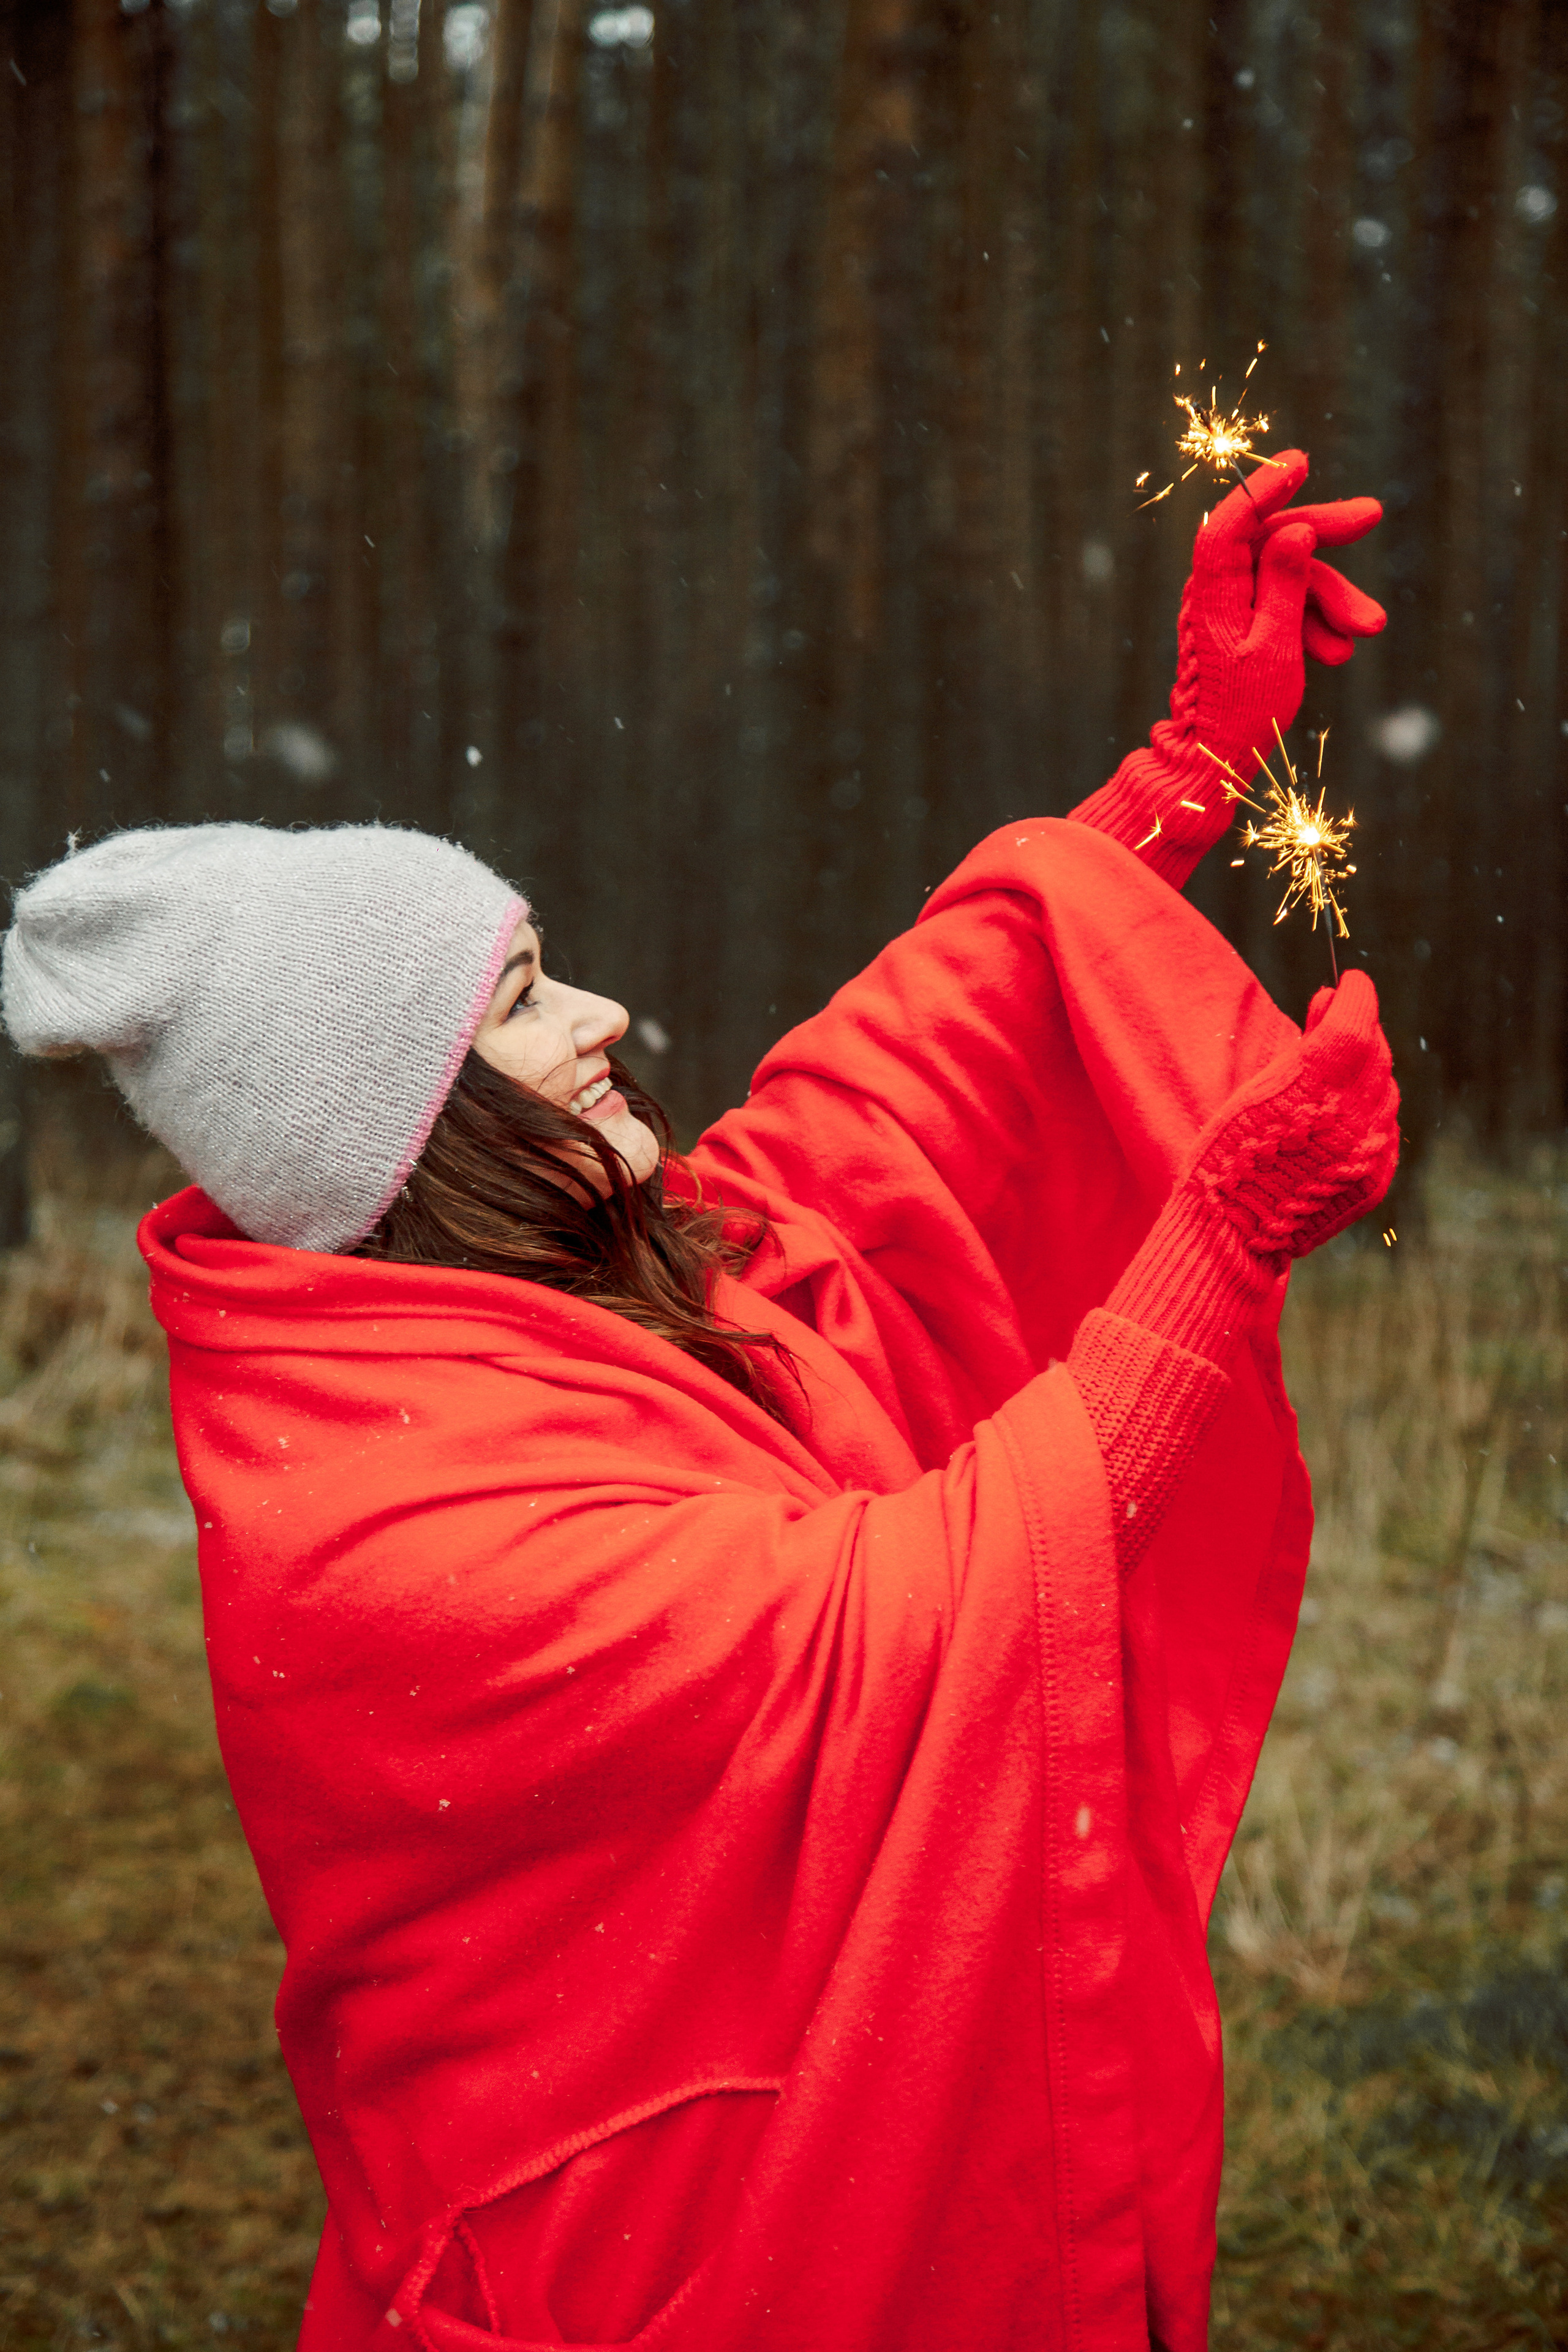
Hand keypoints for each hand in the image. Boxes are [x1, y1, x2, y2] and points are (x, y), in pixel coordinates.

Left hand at [1151, 450, 1386, 787]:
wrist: (1215, 761)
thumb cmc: (1241, 712)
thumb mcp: (1274, 647)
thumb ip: (1285, 586)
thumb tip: (1293, 530)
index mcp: (1212, 592)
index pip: (1232, 521)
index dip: (1264, 485)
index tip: (1301, 460)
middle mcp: (1216, 590)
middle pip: (1271, 537)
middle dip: (1323, 533)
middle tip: (1371, 516)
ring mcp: (1231, 606)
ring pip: (1289, 575)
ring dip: (1331, 599)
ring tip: (1367, 631)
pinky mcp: (1245, 624)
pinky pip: (1285, 604)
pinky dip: (1315, 623)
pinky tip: (1338, 653)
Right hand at [1182, 969, 1399, 1261]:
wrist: (1232, 1232)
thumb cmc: (1229, 1152)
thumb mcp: (1256, 1085)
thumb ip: (1304, 1041)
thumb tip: (1331, 998)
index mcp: (1318, 1084)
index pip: (1357, 1018)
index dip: (1356, 994)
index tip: (1349, 981)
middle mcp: (1356, 1115)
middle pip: (1377, 1051)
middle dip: (1361, 1028)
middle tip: (1337, 1017)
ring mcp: (1371, 1151)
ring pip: (1386, 1090)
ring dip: (1367, 1072)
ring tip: (1333, 1072)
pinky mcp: (1377, 1179)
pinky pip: (1386, 1129)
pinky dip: (1370, 1112)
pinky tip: (1341, 1114)